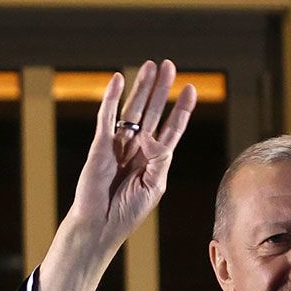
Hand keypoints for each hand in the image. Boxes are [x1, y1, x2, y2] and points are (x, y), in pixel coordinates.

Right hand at [35, 58, 197, 290]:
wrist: (100, 226)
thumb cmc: (127, 212)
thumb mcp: (154, 186)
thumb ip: (160, 160)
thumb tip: (153, 137)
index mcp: (155, 160)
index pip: (171, 128)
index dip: (181, 109)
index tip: (190, 88)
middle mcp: (138, 148)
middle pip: (152, 112)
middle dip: (160, 89)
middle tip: (168, 65)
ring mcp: (118, 145)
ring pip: (132, 111)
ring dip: (141, 88)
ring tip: (150, 66)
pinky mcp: (99, 146)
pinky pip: (107, 118)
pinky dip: (111, 100)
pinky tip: (118, 81)